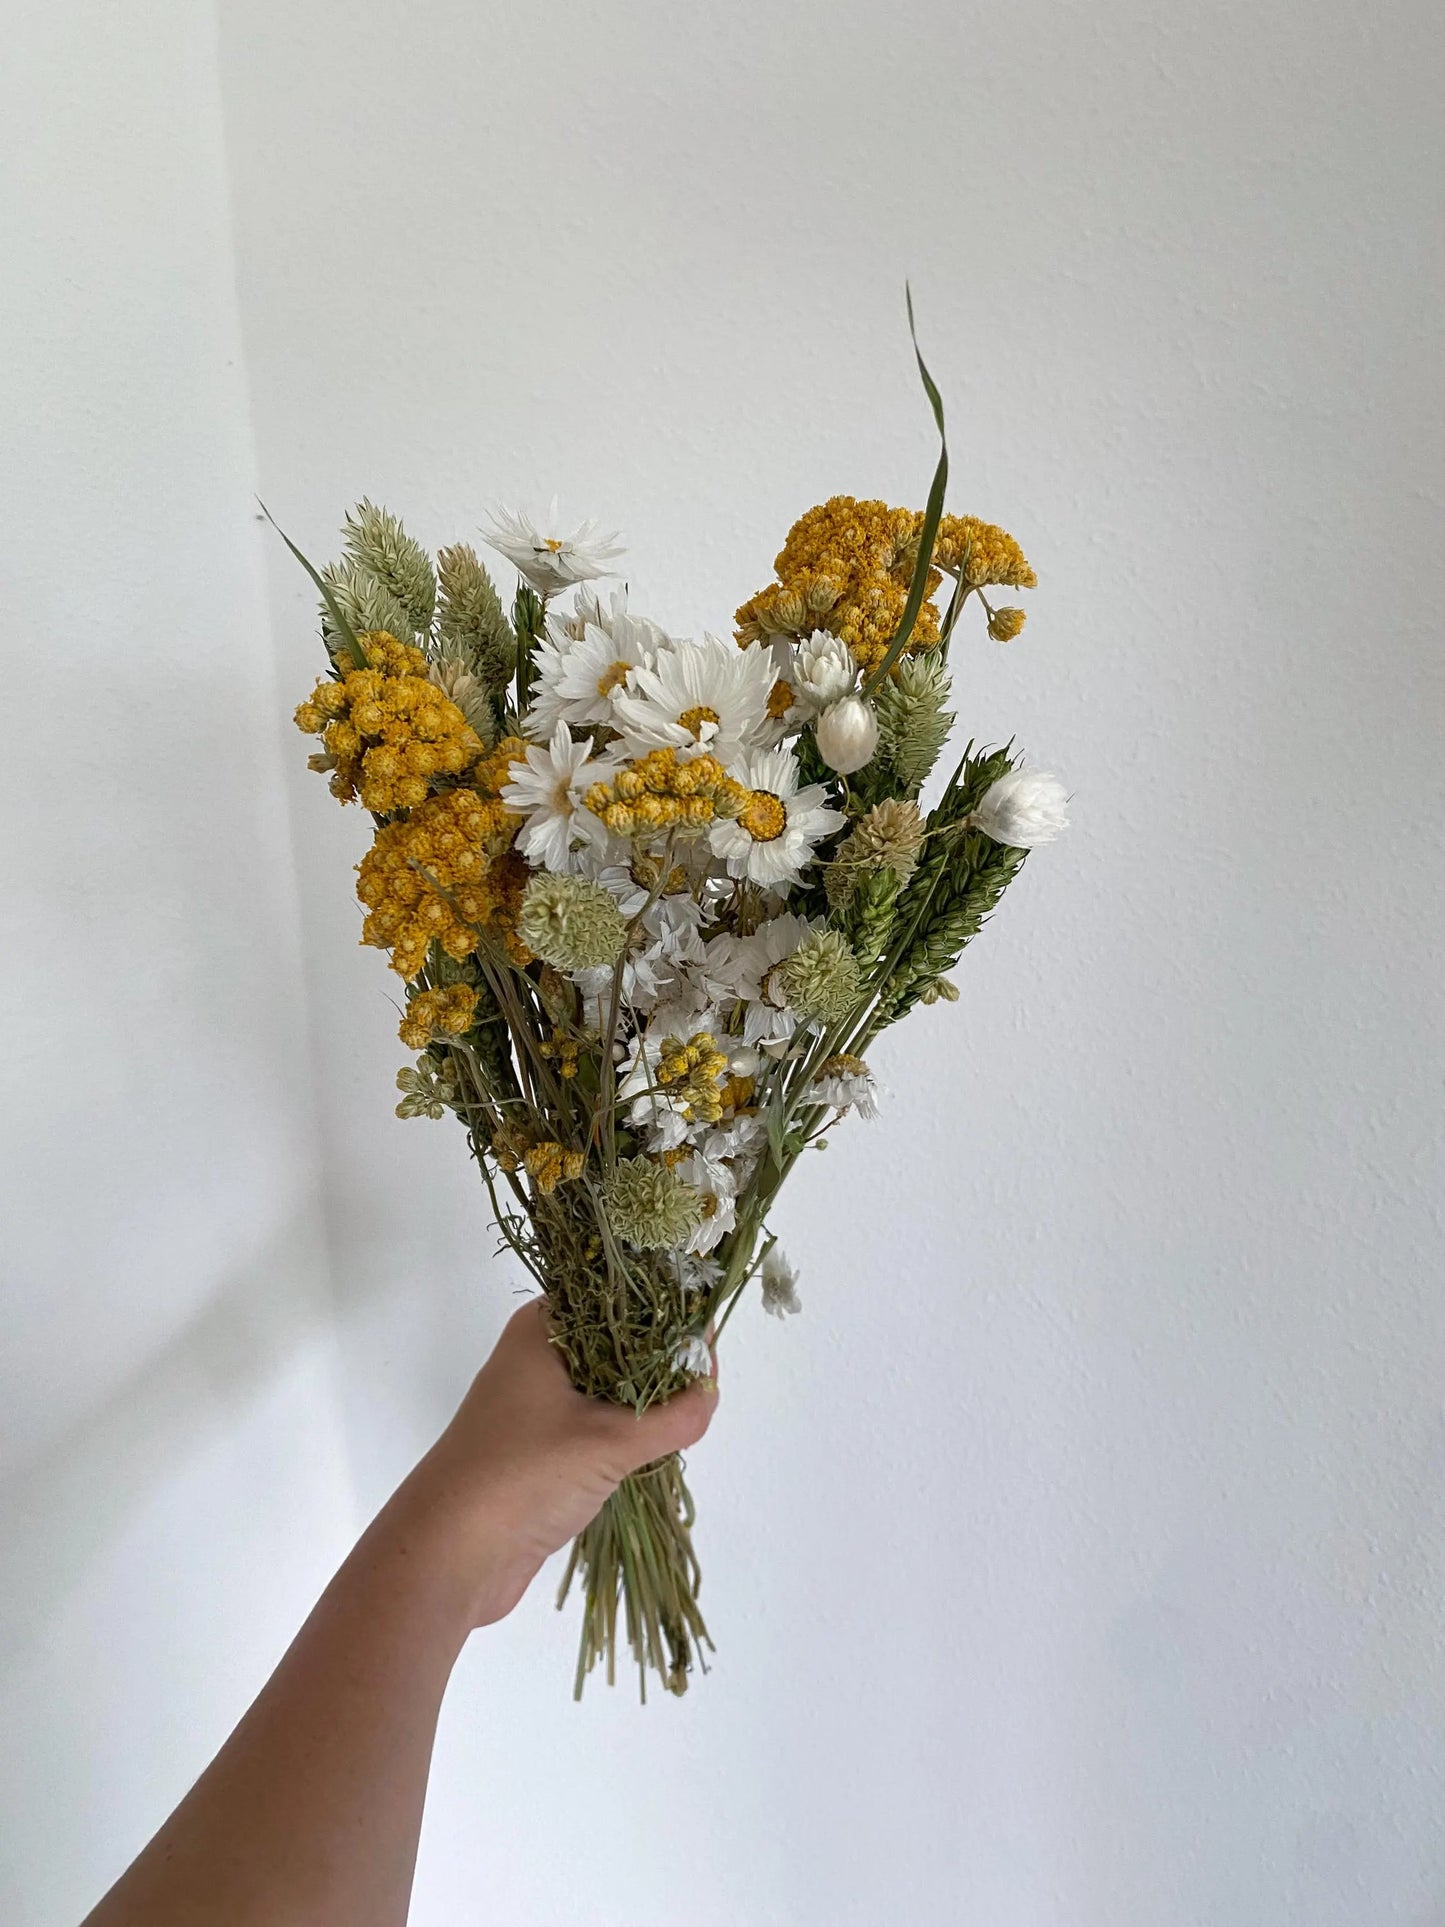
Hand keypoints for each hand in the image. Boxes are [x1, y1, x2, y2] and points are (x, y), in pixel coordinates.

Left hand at [399, 1300, 717, 1626]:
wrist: (449, 1555)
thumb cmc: (520, 1475)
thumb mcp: (609, 1440)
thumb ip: (672, 1417)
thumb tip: (710, 1395)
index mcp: (542, 1330)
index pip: (613, 1296)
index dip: (660, 1307)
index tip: (704, 1330)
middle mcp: (537, 1358)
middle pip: (613, 1342)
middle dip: (659, 1359)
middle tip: (704, 1378)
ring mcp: (535, 1407)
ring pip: (606, 1388)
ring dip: (644, 1401)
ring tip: (689, 1412)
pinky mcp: (540, 1452)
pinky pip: (595, 1427)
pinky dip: (625, 1434)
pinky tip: (657, 1448)